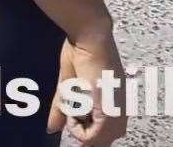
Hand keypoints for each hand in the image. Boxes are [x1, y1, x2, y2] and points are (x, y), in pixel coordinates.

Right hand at [48, 24, 127, 143]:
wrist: (90, 36)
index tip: (73, 121)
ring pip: (99, 141)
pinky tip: (72, 111)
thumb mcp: (68, 86)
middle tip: (71, 117)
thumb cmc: (80, 51)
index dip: (87, 133)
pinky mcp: (109, 108)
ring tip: (72, 109)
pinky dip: (78, 130)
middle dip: (85, 134)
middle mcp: (121, 108)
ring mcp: (117, 109)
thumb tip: (51, 129)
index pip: (108, 133)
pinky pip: (94, 137)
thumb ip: (62, 109)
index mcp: (115, 101)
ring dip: (82, 132)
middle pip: (104, 140)